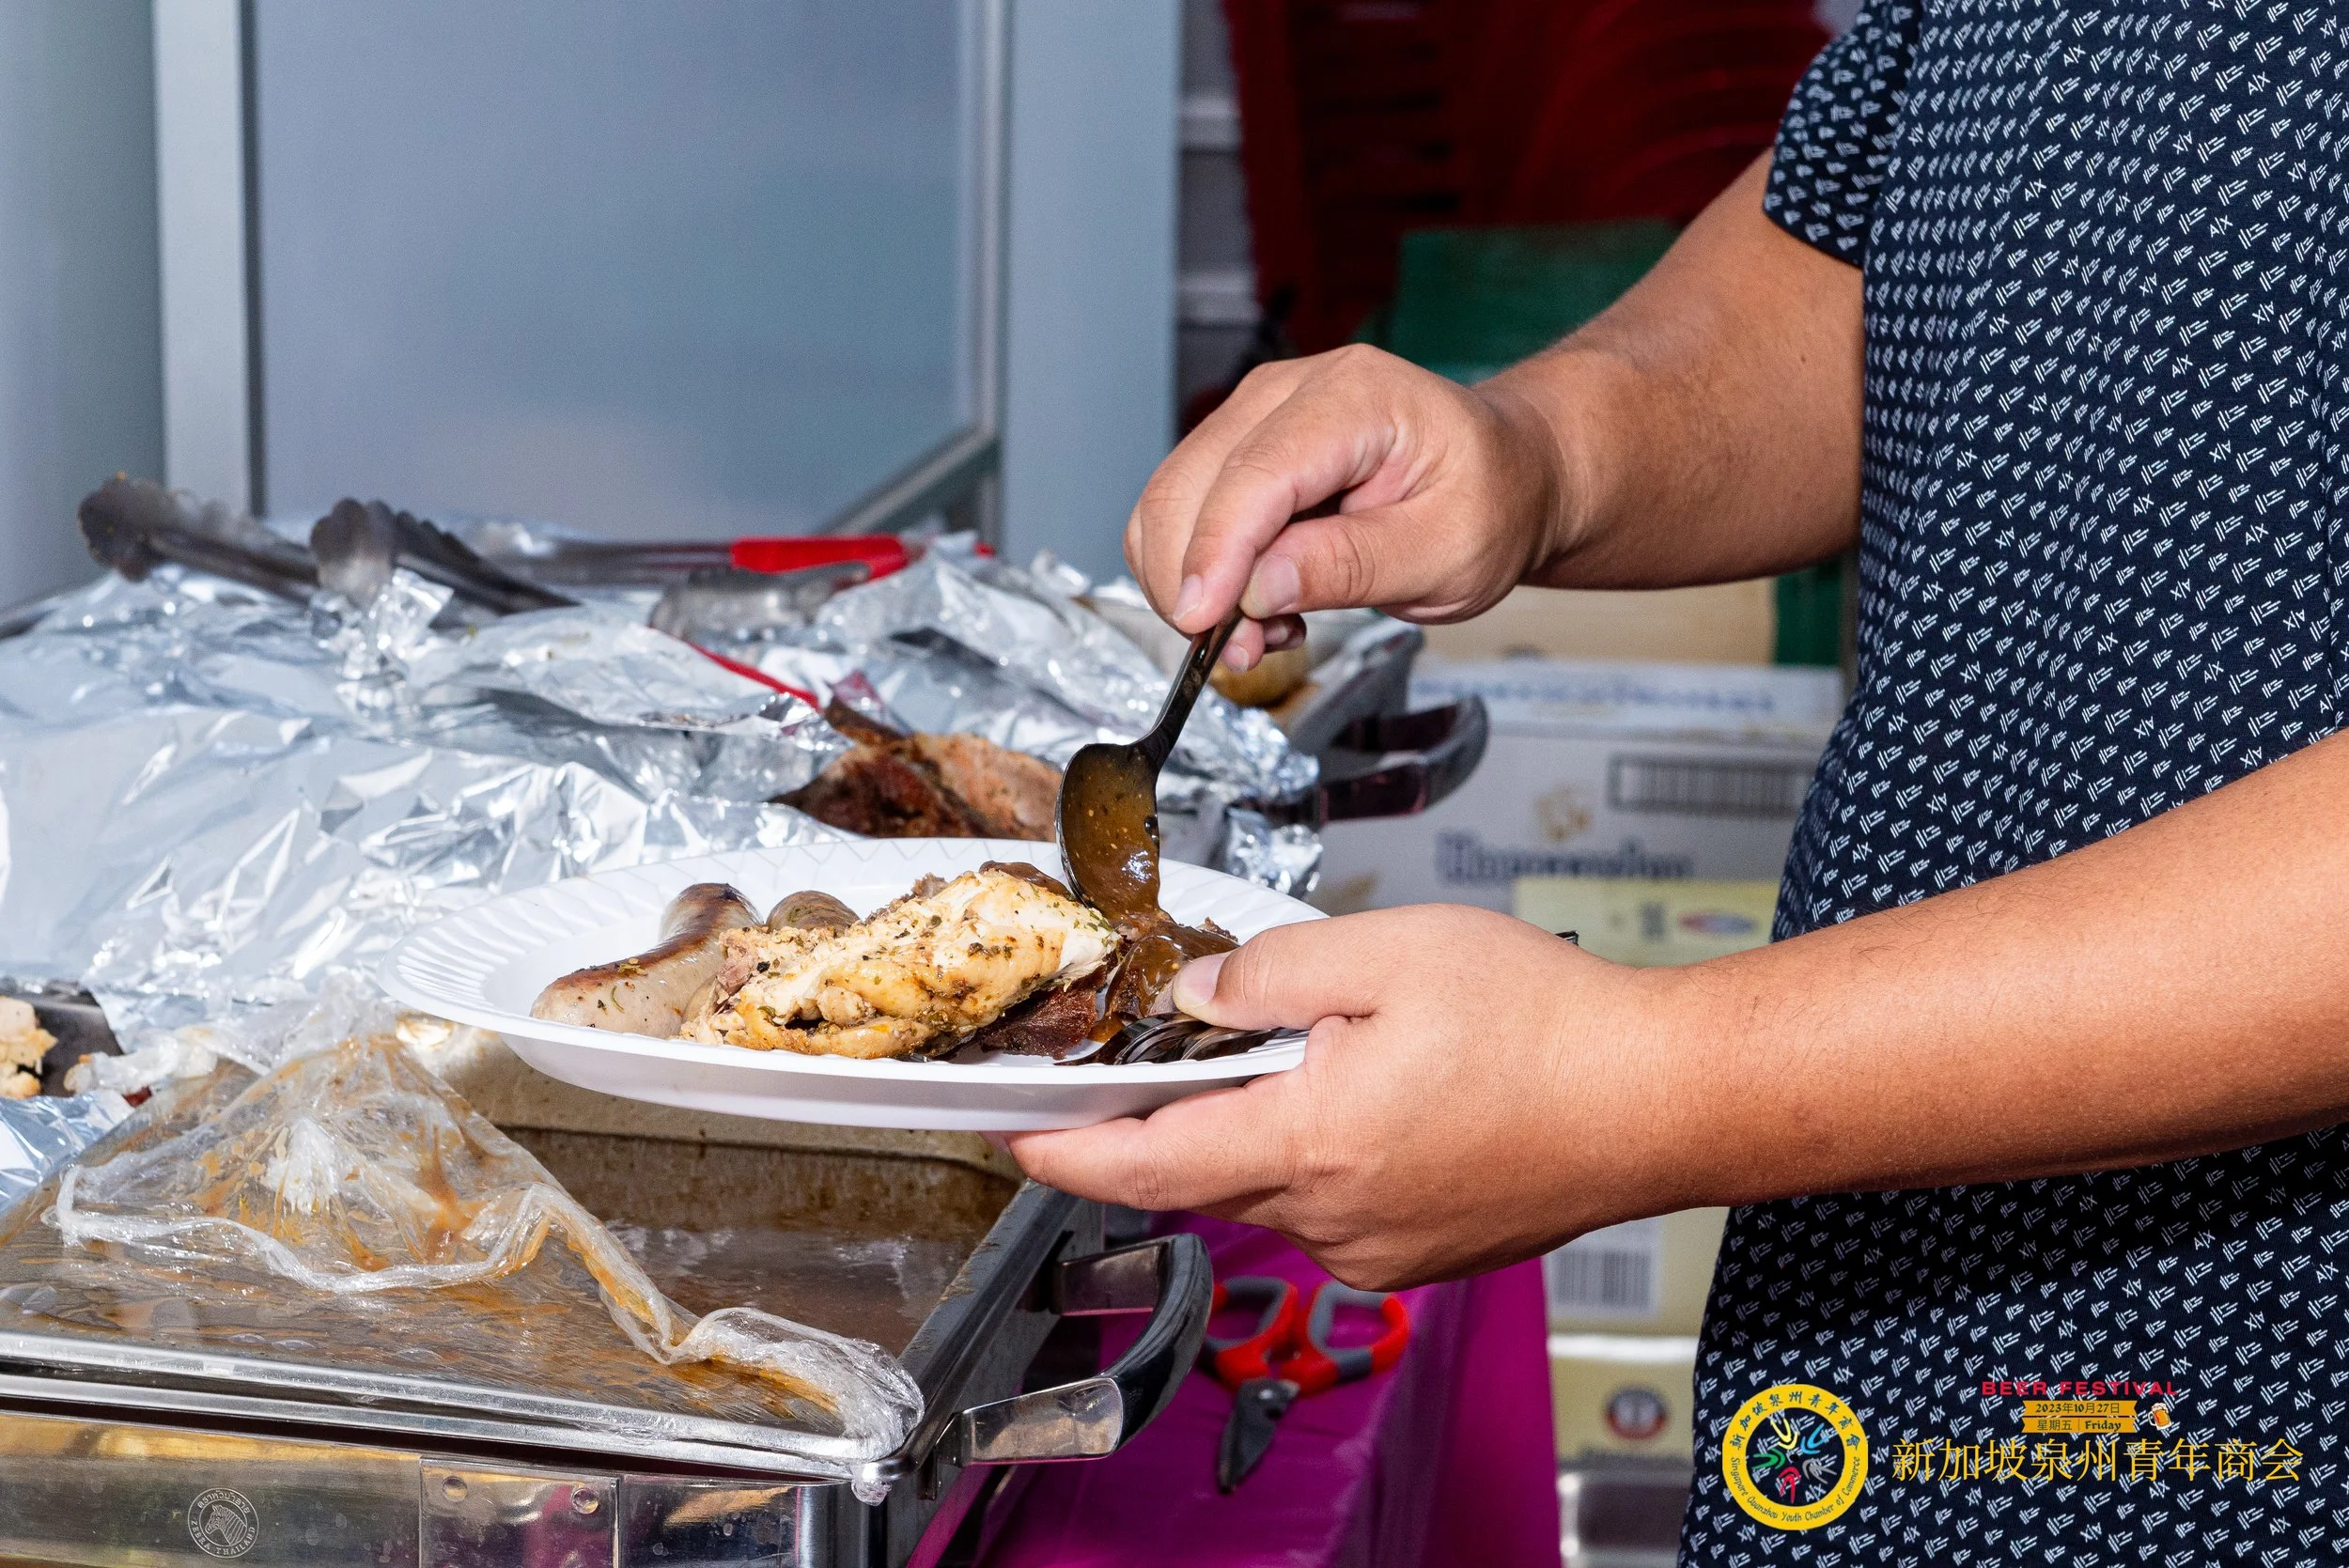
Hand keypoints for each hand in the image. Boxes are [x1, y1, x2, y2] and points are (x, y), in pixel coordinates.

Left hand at [1008, 905, 1709, 1288]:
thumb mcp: (1391, 952)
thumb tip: (1196, 997)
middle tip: (1191, 1039)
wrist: (1660, 1099)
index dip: (1061, 1153)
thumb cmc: (1546, 1025)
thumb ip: (1271, 970)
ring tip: (1338, 1048)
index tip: (1010, 1136)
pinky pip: (1333, 1205)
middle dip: (1179, 1112)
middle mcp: (1333, 1219)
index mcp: (1309, 1144)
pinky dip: (1326, 1150)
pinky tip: (1386, 1093)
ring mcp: (1378, 1250)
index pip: (1142, 1165)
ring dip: (1268, 1123)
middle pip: (1205, 1172)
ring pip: (1274, 1184)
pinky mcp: (1418, 1256)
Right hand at [1124, 345, 1568, 669]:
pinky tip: (1261, 601)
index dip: (1215, 553)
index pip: (1255, 474)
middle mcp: (1291, 392)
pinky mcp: (1240, 451)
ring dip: (1195, 583)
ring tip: (1266, 629)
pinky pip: (1186, 515)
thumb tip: (1260, 589)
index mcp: (1356, 398)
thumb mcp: (1448, 552)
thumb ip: (1353, 566)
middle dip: (1194, 581)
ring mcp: (1256, 417)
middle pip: (1189, 484)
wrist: (1506, 475)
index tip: (1202, 623)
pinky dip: (1201, 573)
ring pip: (1171, 502)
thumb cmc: (1489, 502)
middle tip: (1243, 650)